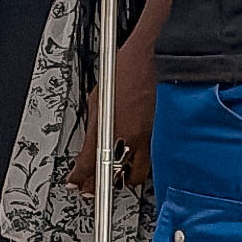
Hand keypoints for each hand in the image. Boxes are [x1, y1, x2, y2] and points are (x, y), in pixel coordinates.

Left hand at [68, 64, 155, 197]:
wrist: (155, 58)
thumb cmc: (127, 70)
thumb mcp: (98, 99)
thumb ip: (95, 126)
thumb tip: (91, 141)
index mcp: (109, 128)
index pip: (90, 163)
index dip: (80, 177)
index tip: (76, 182)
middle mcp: (130, 138)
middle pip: (114, 176)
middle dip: (103, 182)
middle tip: (95, 183)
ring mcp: (150, 139)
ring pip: (136, 173)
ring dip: (125, 175)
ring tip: (117, 170)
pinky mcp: (166, 137)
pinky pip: (152, 159)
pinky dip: (143, 162)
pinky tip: (136, 157)